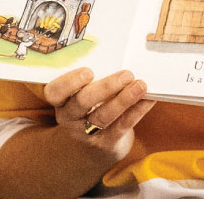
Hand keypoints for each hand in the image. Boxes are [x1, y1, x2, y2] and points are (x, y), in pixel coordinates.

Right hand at [43, 67, 158, 165]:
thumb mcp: (82, 94)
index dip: (69, 82)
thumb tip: (119, 58)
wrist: (95, 145)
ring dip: (124, 99)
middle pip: (82, 103)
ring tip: (140, 85)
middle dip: (105, 88)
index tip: (89, 71)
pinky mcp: (106, 143)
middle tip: (126, 74)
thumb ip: (92, 80)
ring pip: (103, 116)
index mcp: (60, 101)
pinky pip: (122, 126)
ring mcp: (86, 133)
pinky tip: (148, 99)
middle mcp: (69, 118)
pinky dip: (137, 111)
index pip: (54, 92)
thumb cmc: (91, 107)